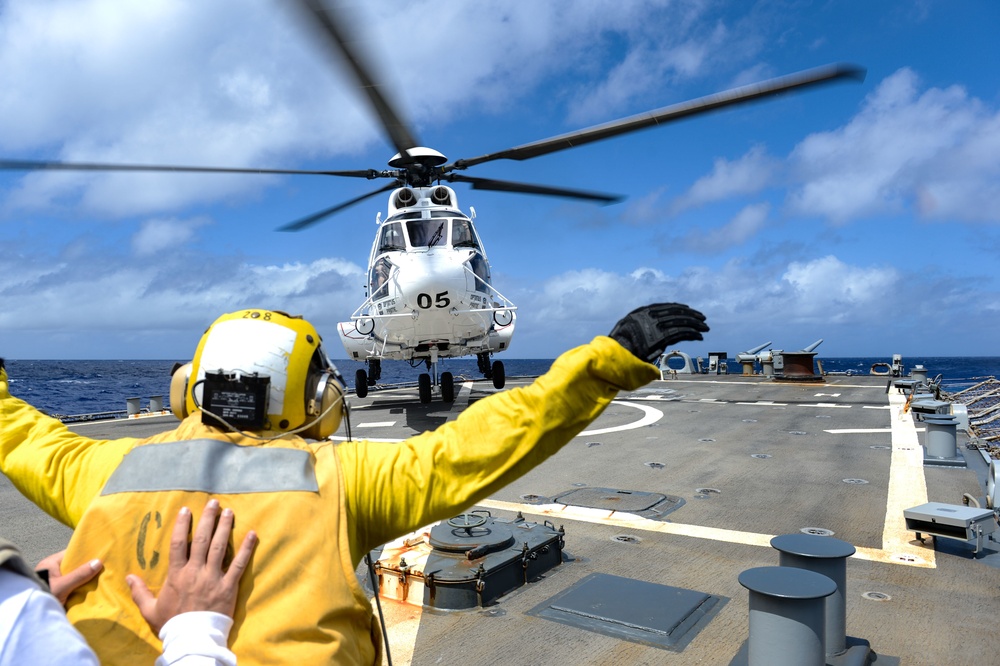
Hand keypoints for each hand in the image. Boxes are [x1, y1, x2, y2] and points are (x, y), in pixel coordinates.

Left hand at [35, 551, 102, 605]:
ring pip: (74, 577)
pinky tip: (91, 591)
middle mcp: (52, 571)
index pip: (71, 554)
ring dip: (84, 580)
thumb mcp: (62, 586)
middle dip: (87, 569)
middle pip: (74, 566)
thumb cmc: (43, 596)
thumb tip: (98, 562)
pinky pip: (72, 587)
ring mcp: (55, 582)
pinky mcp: (57, 593)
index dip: (85, 554)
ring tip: (101, 580)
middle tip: (103, 569)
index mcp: (50, 564)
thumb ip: (79, 575)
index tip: (100, 555)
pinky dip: (80, 589)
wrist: (31, 619)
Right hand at [127, 499, 256, 635]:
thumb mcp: (150, 609)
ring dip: (224, 527)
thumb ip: (140, 591)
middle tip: (213, 502)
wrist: (192, 639)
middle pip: (201, 539)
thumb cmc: (172, 624)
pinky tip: (252, 534)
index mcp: (177, 574)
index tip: (186, 510)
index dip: (182, 525)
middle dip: (207, 519)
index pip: (178, 544)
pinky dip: (246, 549)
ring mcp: (213, 577)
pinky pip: (239, 564)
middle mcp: (195, 571)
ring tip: (229, 512)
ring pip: (219, 547)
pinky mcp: (228, 586)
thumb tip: (128, 577)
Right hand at [609, 303, 708, 361]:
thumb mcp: (628, 330)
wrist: (615, 354)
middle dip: (691, 315)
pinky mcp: (662, 337)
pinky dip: (692, 334)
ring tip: (705, 328)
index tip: (688, 309)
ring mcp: (656, 325)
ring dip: (696, 324)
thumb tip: (652, 330)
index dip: (679, 307)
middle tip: (702, 318)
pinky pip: (681, 333)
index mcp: (642, 312)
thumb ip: (641, 326)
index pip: (665, 306)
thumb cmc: (619, 346)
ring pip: (682, 322)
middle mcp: (650, 316)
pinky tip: (699, 336)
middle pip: (676, 312)